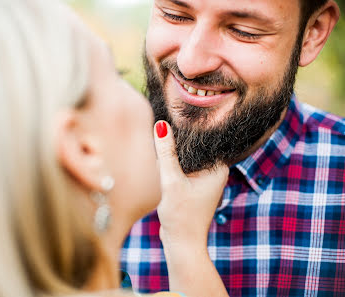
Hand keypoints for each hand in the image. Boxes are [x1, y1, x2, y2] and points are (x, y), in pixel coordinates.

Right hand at [154, 121, 228, 246]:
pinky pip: (181, 169)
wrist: (181, 243)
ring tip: (162, 166)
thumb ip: (166, 153)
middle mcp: (214, 172)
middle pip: (191, 149)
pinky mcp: (193, 186)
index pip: (200, 141)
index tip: (166, 128)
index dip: (182, 134)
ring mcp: (204, 179)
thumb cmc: (182, 216)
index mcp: (218, 168)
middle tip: (162, 151)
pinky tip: (162, 174)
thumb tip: (161, 126)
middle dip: (174, 148)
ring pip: (184, 159)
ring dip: (170, 159)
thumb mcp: (171, 181)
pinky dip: (170, 169)